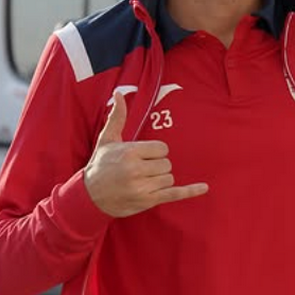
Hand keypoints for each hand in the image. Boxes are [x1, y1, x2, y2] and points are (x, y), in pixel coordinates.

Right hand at [84, 91, 207, 216]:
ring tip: (141, 181)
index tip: (142, 157)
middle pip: (167, 164)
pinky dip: (190, 191)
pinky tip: (204, 187)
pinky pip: (174, 194)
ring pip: (169, 178)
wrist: (90, 196)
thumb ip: (118, 117)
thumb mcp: (107, 140)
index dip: (154, 152)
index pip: (162, 148)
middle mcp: (136, 170)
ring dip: (160, 179)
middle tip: (140, 170)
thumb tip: (120, 93)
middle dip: (157, 166)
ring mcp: (143, 188)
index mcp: (130, 152)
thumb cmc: (100, 165)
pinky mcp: (148, 201)